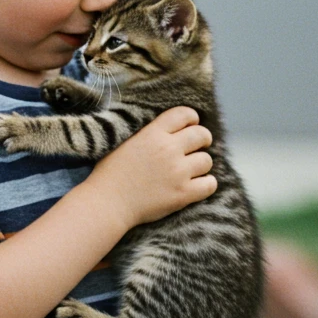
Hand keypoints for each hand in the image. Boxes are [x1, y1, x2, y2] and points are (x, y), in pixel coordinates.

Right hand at [86, 106, 216, 228]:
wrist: (107, 203)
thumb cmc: (110, 174)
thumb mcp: (125, 142)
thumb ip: (148, 134)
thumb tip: (166, 131)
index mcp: (152, 133)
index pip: (184, 114)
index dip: (192, 118)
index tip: (190, 125)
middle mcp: (168, 149)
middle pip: (202, 135)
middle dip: (203, 139)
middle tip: (198, 147)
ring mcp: (177, 172)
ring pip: (207, 160)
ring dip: (201, 164)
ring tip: (191, 170)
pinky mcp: (183, 194)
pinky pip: (210, 184)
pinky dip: (206, 184)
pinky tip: (197, 185)